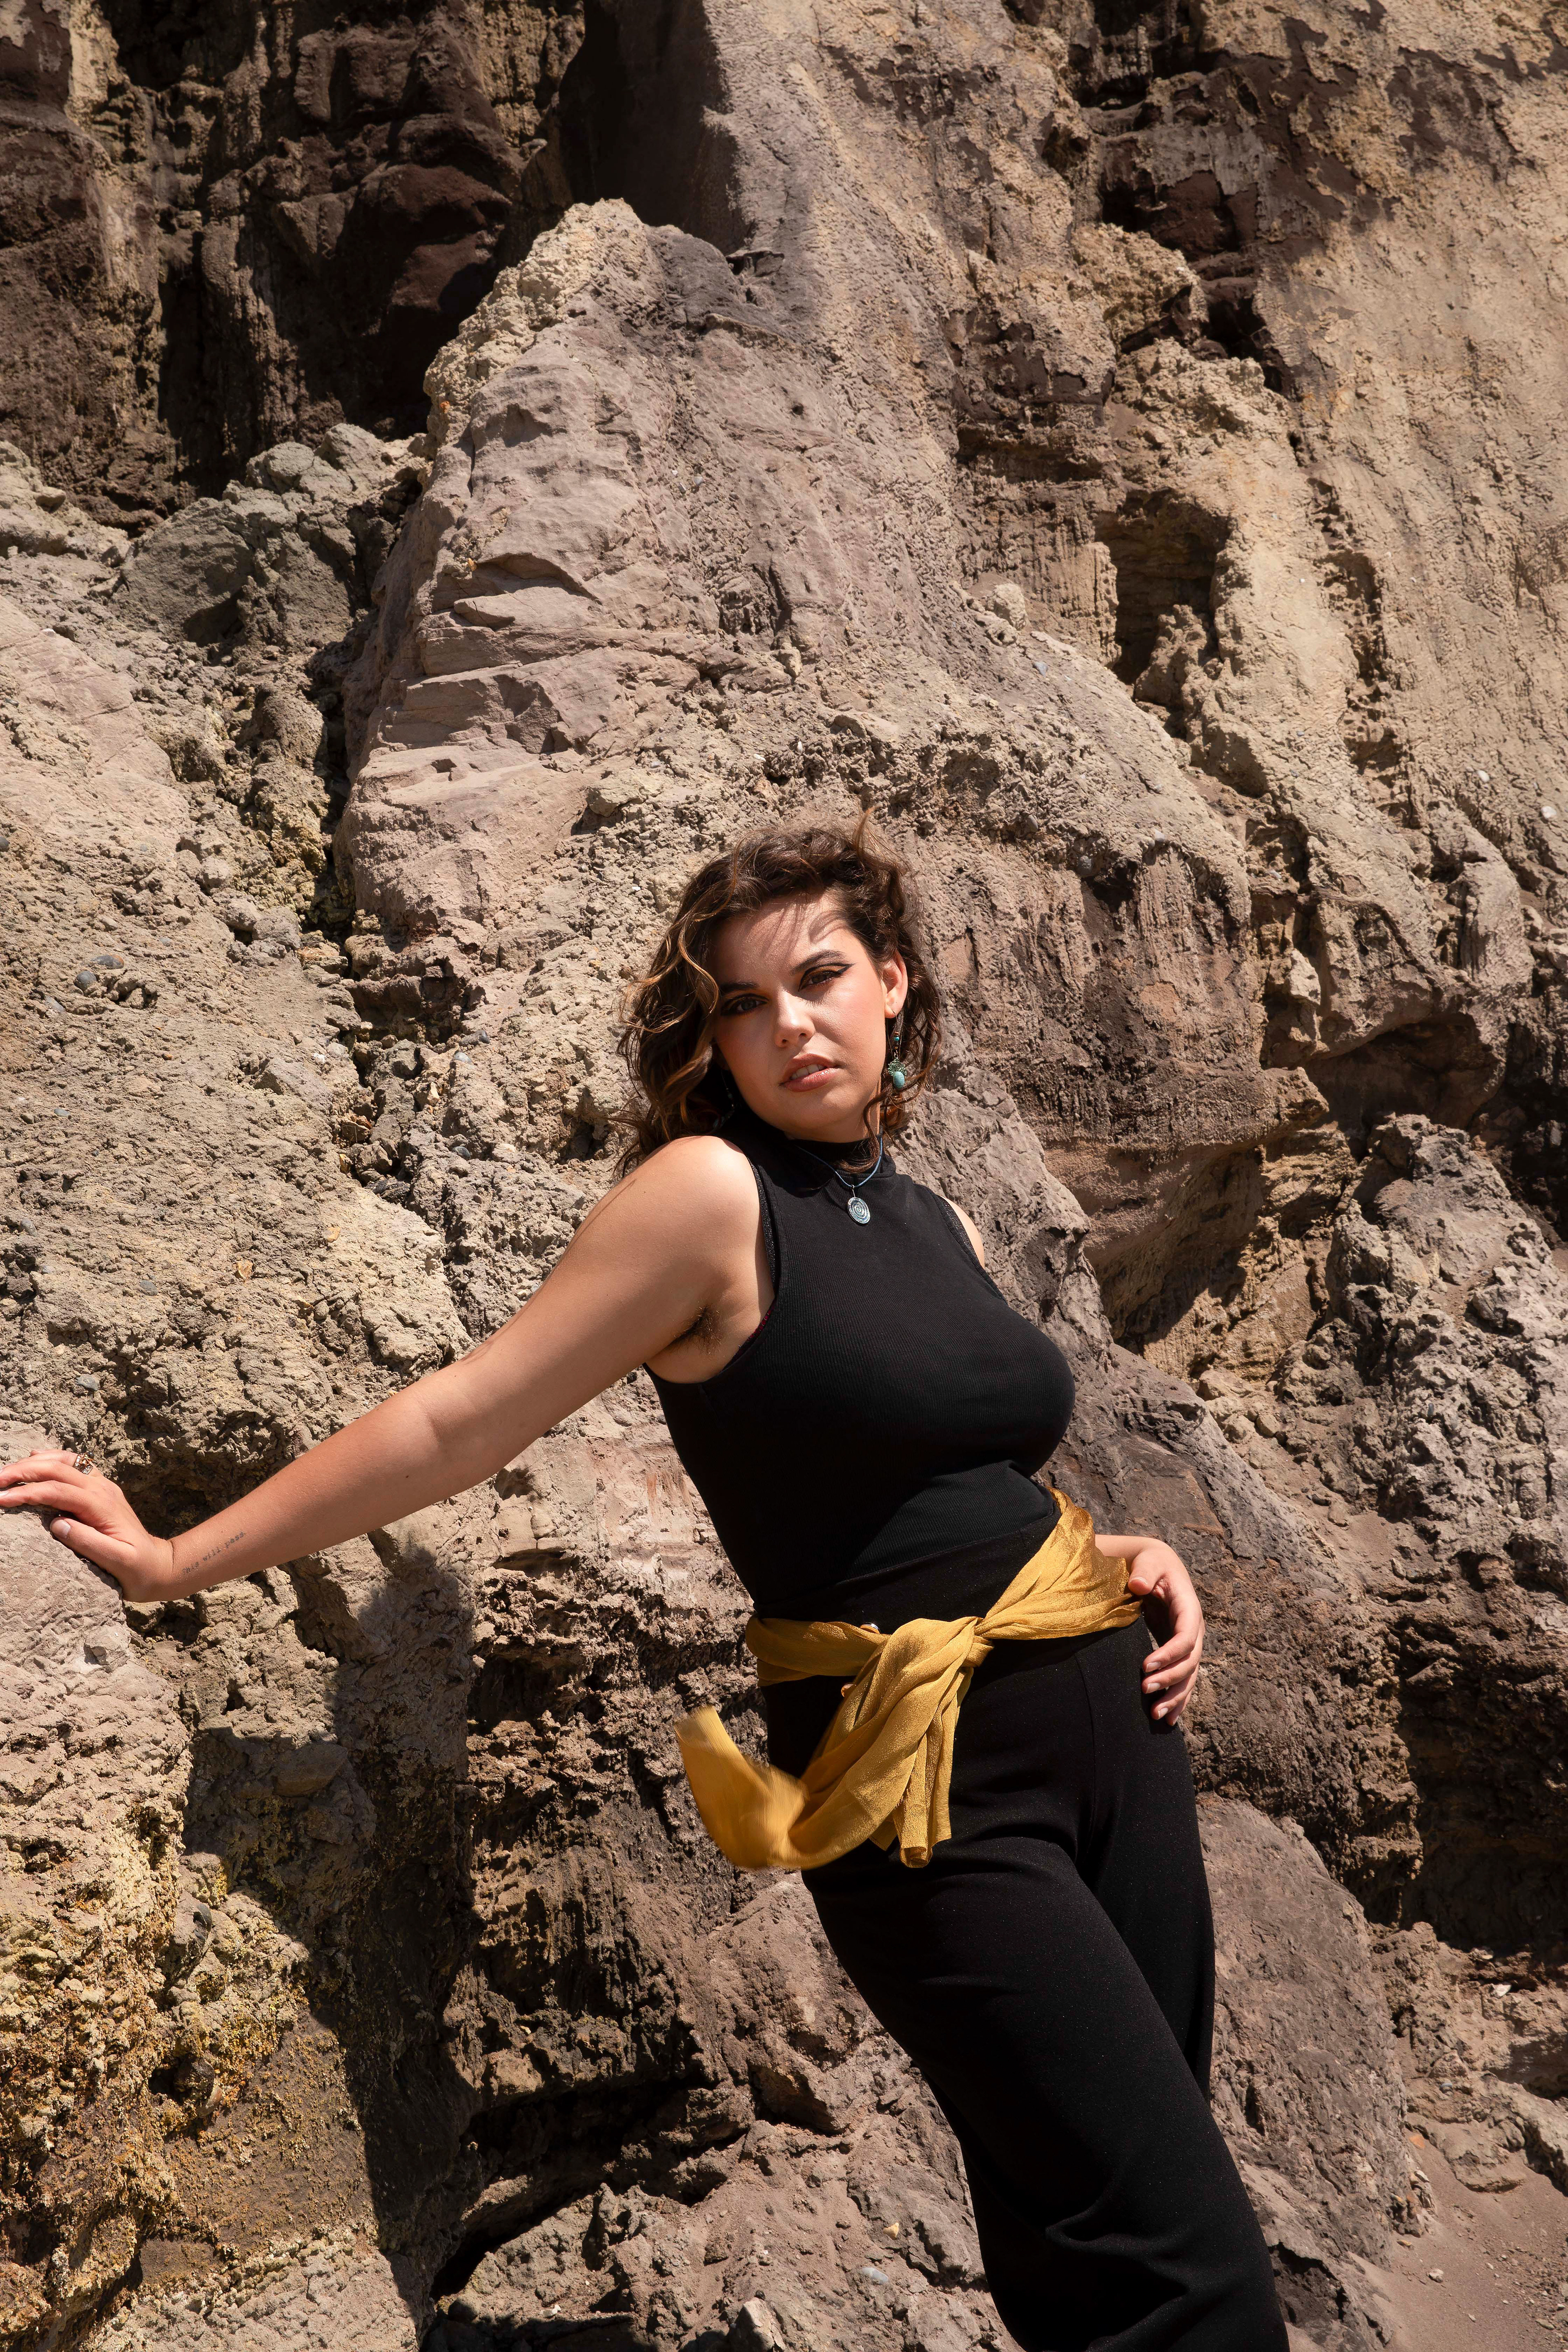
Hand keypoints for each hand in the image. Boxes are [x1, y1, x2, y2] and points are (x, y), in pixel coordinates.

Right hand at [0, 1448, 177, 1600]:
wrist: (159, 1565)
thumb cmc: (137, 1569)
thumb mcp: (117, 1562)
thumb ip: (88, 1543)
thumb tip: (57, 1524)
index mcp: (103, 1505)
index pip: (57, 1491)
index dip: (27, 1492)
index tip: (0, 1499)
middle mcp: (102, 1489)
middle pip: (57, 1469)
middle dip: (23, 1472)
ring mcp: (103, 1486)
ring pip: (65, 1461)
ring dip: (35, 1462)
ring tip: (7, 1471)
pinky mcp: (101, 1489)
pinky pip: (75, 1464)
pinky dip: (53, 1458)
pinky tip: (36, 1458)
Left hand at [1123, 1540, 1204, 1723]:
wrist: (1157, 1567)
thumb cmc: (1151, 1563)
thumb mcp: (1149, 1561)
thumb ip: (1144, 1571)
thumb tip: (1139, 1585)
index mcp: (1189, 1608)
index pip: (1186, 1637)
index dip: (1170, 1654)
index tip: (1145, 1666)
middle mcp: (1194, 1629)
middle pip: (1189, 1662)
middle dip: (1170, 1679)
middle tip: (1144, 1690)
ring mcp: (1189, 1643)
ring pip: (1189, 1676)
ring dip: (1175, 1697)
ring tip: (1155, 1715)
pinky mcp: (1179, 1652)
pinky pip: (1184, 1679)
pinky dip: (1178, 1699)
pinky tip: (1169, 1719)